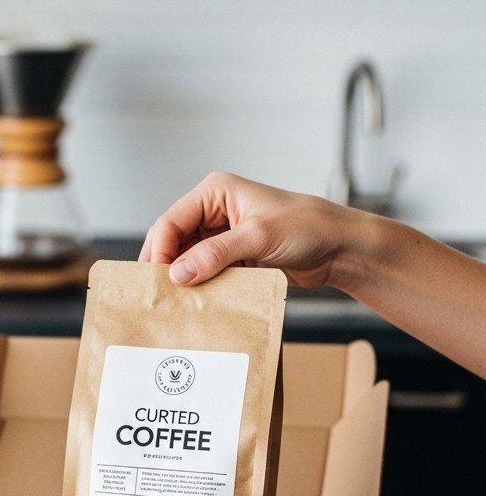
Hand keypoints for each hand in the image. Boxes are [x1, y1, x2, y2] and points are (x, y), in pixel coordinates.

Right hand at [140, 171, 368, 289]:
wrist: (337, 247)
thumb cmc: (306, 227)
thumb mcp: (258, 237)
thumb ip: (216, 254)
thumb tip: (179, 274)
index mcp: (215, 192)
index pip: (171, 221)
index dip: (160, 251)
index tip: (158, 280)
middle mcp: (213, 212)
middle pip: (174, 241)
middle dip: (166, 266)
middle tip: (158, 295)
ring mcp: (221, 236)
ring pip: (187, 259)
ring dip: (183, 280)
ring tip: (175, 302)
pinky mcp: (232, 256)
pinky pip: (205, 273)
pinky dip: (200, 287)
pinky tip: (196, 302)